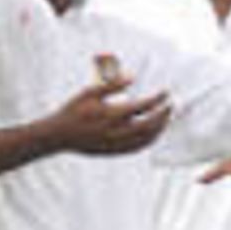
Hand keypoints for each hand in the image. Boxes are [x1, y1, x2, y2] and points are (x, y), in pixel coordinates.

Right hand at [49, 80, 171, 155]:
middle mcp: (116, 131)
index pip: (143, 106)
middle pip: (149, 125)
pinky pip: (137, 148)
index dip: (157, 99)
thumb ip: (112, 85)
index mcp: (111, 114)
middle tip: (171, 106)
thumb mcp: (90, 92)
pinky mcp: (113, 151)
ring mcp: (116, 144)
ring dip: (159, 129)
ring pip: (145, 139)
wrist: (59, 135)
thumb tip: (133, 77)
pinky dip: (148, 141)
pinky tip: (153, 134)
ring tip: (165, 119)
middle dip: (163, 115)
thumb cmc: (74, 110)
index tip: (165, 92)